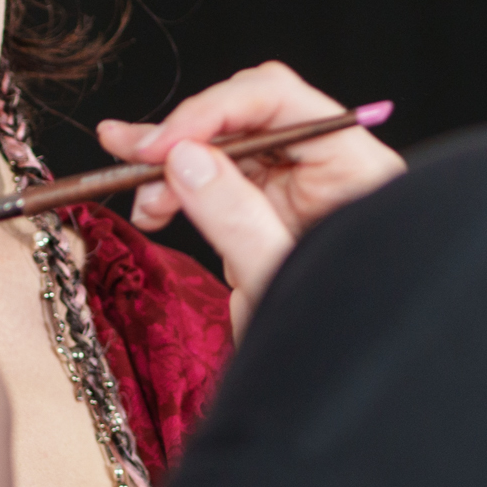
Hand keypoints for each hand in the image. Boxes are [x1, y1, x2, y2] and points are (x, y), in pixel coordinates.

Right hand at [99, 62, 405, 334]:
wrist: (328, 385)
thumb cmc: (329, 340)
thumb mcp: (277, 278)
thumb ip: (234, 215)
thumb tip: (183, 157)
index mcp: (353, 168)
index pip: (281, 102)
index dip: (214, 111)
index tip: (162, 144)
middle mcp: (324, 166)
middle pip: (248, 111)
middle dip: (187, 131)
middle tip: (136, 155)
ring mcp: (292, 186)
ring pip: (222, 140)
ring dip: (170, 158)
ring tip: (133, 186)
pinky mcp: (260, 209)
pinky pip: (211, 175)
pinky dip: (172, 183)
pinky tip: (147, 204)